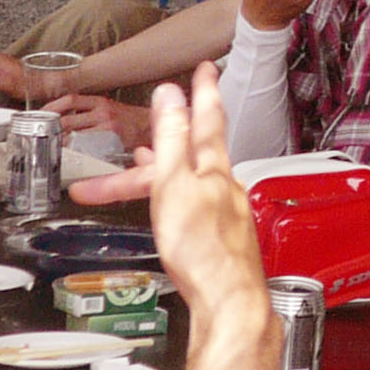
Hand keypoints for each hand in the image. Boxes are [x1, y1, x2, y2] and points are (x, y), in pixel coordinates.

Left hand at [49, 93, 151, 146]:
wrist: (151, 130)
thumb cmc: (130, 121)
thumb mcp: (109, 107)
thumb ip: (87, 111)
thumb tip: (61, 118)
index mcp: (101, 102)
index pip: (69, 100)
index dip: (51, 107)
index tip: (41, 115)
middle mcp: (104, 113)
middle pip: (67, 121)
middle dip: (51, 131)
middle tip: (41, 137)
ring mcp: (108, 130)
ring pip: (74, 138)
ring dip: (60, 145)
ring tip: (50, 149)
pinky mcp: (112, 145)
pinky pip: (87, 151)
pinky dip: (76, 154)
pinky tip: (70, 158)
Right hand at [72, 70, 260, 316]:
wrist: (227, 301)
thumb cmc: (202, 251)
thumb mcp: (174, 186)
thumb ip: (171, 140)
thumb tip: (170, 96)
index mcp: (213, 169)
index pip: (208, 118)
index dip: (204, 91)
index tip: (206, 68)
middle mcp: (225, 186)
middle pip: (190, 152)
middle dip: (167, 137)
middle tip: (161, 110)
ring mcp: (224, 211)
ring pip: (189, 179)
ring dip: (163, 167)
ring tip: (142, 160)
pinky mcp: (219, 236)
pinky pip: (192, 203)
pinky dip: (173, 195)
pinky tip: (168, 206)